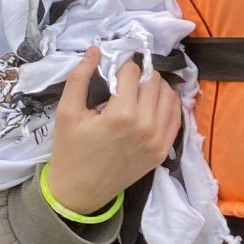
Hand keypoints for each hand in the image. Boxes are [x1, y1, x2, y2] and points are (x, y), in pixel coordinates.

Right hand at [43, 48, 181, 215]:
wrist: (79, 193)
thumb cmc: (70, 152)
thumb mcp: (66, 113)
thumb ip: (80, 78)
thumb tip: (96, 50)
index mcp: (122, 115)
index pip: (133, 72)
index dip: (121, 67)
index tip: (112, 72)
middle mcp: (147, 126)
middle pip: (154, 81)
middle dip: (139, 76)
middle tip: (124, 82)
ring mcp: (159, 139)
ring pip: (169, 95)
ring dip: (155, 87)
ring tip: (137, 92)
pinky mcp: (165, 150)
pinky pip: (177, 116)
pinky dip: (168, 104)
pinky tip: (153, 102)